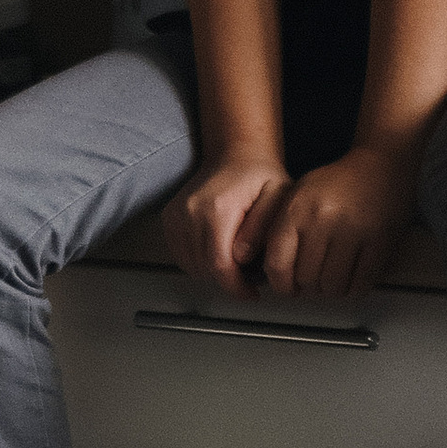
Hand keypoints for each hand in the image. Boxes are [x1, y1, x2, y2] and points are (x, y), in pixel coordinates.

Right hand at [161, 153, 288, 292]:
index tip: (249, 292)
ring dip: (212, 272)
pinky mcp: (169, 218)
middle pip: (204, 269)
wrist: (235, 155)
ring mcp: (176, 215)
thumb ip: (261, 229)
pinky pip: (181, 255)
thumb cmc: (258, 175)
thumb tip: (243, 256)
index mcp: (218, 208)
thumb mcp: (277, 198)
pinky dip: (198, 262)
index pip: (219, 265)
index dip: (235, 287)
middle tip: (247, 275)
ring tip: (233, 260)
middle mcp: (191, 211)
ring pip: (190, 266)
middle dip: (227, 280)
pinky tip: (216, 251)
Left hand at [258, 143, 418, 300]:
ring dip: (331, 291)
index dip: (281, 285)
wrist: (381, 163)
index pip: (278, 264)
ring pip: (333, 287)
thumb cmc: (339, 182)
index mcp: (298, 209)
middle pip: (306, 279)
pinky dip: (354, 289)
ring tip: (332, 280)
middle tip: (313, 284)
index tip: (287, 288)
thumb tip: (273, 272)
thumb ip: (281, 229)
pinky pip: (361, 283)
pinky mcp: (380, 240)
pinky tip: (351, 280)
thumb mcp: (299, 195)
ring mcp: (353, 230)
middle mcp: (323, 219)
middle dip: (308, 289)